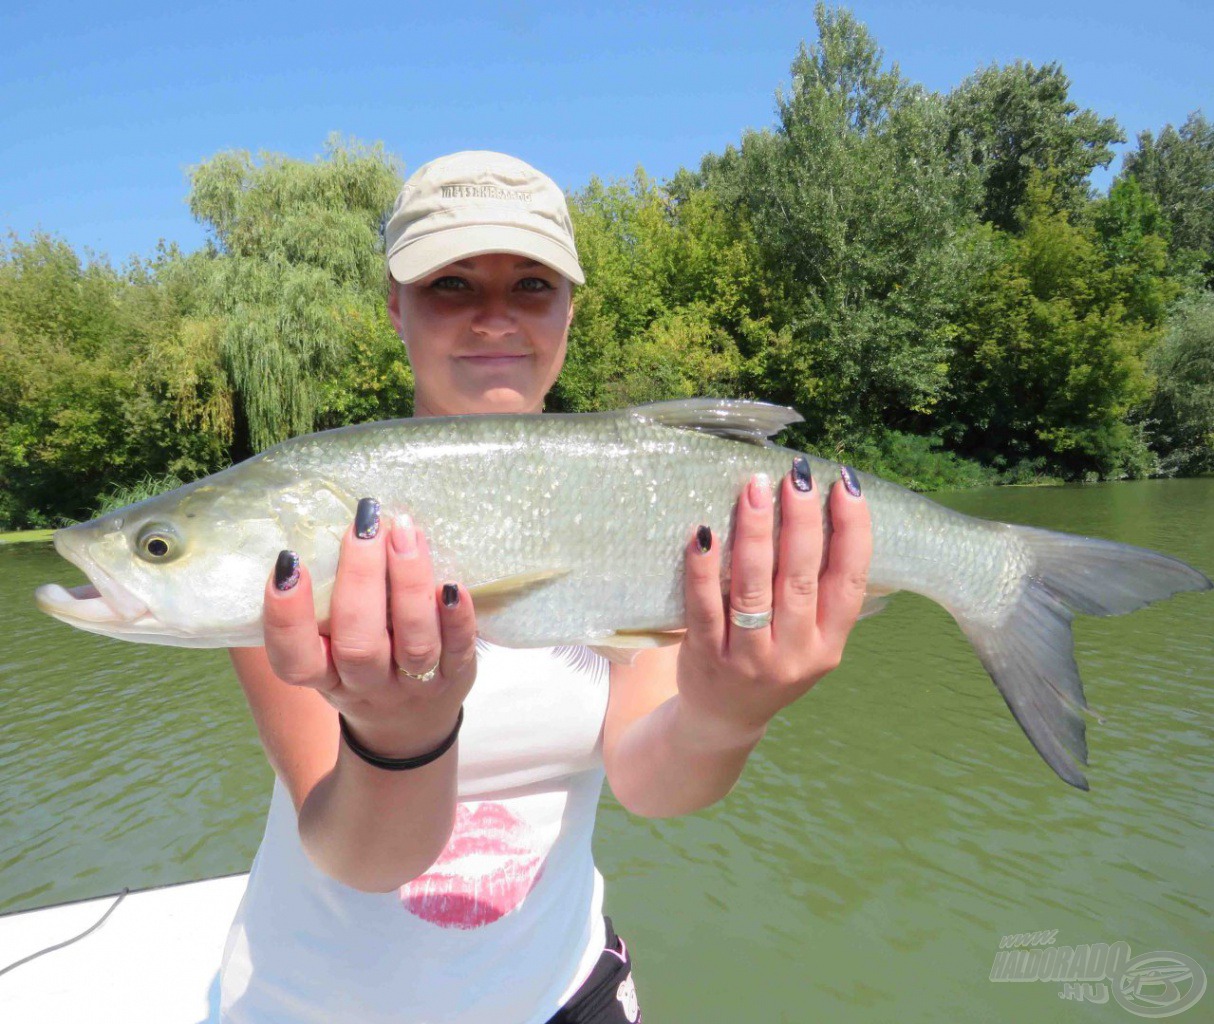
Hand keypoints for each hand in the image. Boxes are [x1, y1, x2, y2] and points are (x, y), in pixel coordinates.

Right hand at [261, 498, 476, 758]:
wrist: (408, 727)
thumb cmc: (359, 666)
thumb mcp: (329, 648)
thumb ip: (327, 601)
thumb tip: (335, 522)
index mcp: (324, 675)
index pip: (294, 658)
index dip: (287, 617)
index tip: (289, 561)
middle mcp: (367, 684)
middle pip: (359, 645)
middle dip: (361, 580)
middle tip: (364, 525)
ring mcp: (414, 684)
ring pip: (414, 643)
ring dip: (409, 585)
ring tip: (405, 533)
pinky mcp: (456, 676)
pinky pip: (459, 649)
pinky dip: (458, 617)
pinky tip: (453, 582)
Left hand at [676, 460, 871, 743]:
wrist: (724, 719)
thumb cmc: (771, 661)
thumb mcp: (810, 639)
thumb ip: (818, 591)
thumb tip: (819, 509)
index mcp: (829, 643)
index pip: (850, 581)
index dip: (853, 531)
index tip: (846, 484)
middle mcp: (795, 653)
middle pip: (801, 579)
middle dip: (801, 522)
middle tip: (797, 476)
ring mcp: (749, 658)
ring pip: (754, 589)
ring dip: (756, 534)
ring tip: (755, 489)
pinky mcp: (706, 655)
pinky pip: (704, 607)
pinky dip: (704, 569)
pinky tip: (704, 533)